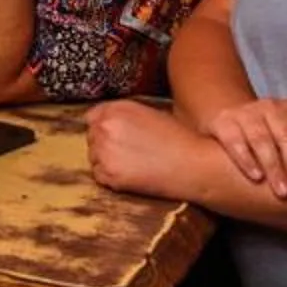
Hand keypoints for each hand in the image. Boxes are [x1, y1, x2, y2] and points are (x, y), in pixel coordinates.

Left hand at [86, 97, 211, 199]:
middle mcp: (106, 127)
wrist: (195, 164)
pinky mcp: (109, 174)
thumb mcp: (150, 114)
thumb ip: (125, 116)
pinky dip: (110, 177)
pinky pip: (99, 175)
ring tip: (133, 164)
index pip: (92, 117)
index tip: (112, 136)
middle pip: (91, 137)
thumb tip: (110, 124)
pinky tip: (132, 175)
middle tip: (127, 153)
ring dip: (106, 161)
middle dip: (104, 144)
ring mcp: (104, 151)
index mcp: (117, 109)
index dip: (103, 127)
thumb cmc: (180, 140)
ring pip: (93, 157)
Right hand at [200, 97, 286, 201]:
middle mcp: (273, 108)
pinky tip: (256, 177)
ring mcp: (247, 114)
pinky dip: (245, 159)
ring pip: (262, 140)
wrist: (225, 113)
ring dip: (275, 167)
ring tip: (284, 193)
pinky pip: (235, 141)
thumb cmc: (270, 132)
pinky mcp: (224, 122)